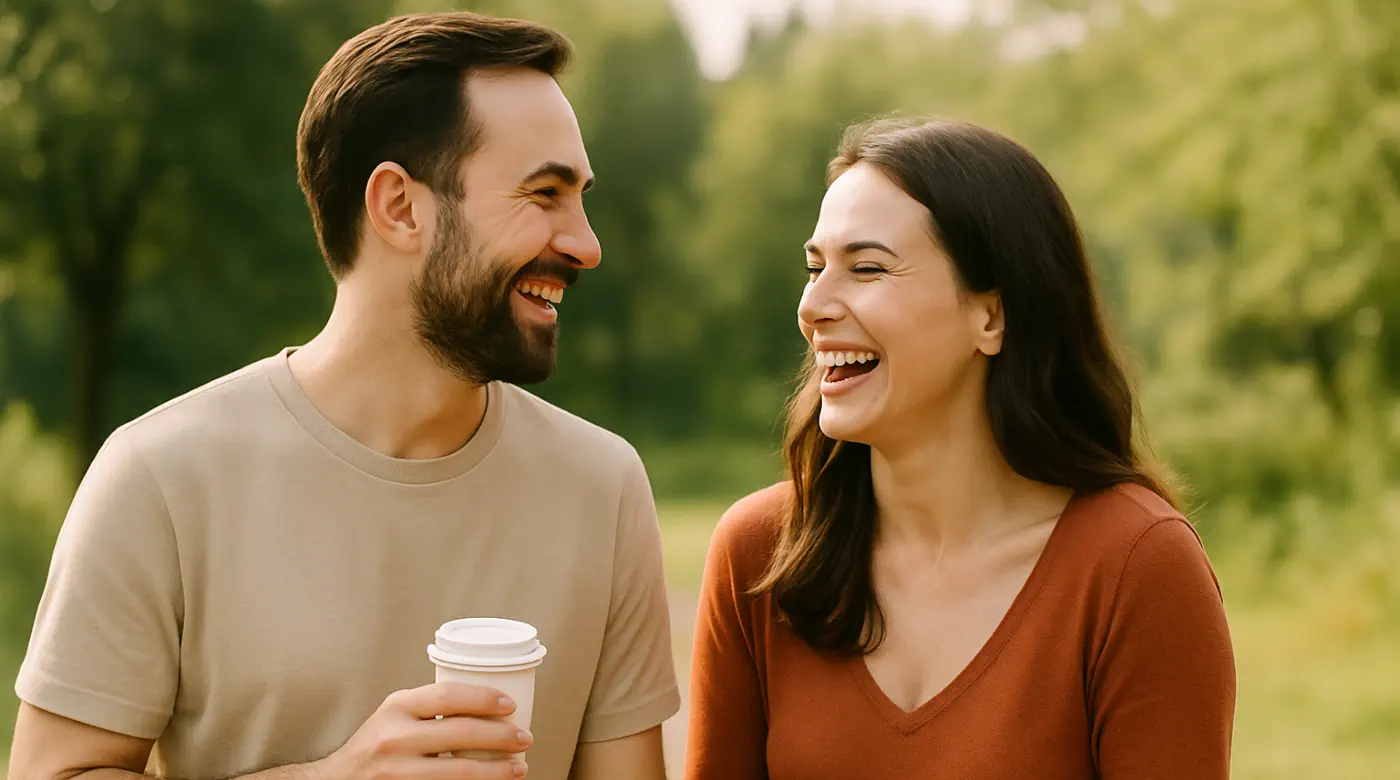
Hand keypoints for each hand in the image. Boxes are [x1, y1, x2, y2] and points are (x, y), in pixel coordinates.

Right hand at [318, 682, 533, 779]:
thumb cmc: (375, 747)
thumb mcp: (394, 716)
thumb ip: (428, 708)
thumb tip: (488, 701)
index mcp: (396, 707)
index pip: (447, 696)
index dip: (484, 698)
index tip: (510, 705)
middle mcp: (394, 738)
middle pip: (460, 733)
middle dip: (501, 736)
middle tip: (525, 738)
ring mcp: (397, 772)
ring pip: (459, 771)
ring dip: (496, 771)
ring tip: (518, 767)